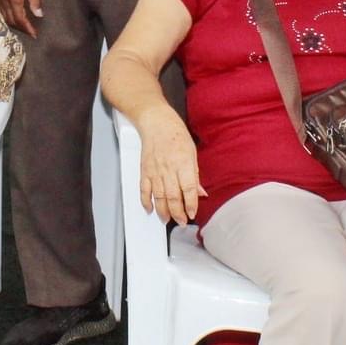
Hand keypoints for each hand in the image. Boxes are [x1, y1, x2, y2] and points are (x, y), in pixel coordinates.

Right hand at [0, 0, 44, 36]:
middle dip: (21, 28)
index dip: (28, 28)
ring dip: (14, 25)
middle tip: (30, 31)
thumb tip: (39, 14)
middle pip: (11, 21)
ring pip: (4, 18)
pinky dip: (6, 18)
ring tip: (23, 26)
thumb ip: (35, 0)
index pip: (20, 19)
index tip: (34, 34)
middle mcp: (3, 0)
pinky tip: (12, 18)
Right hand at [136, 109, 205, 224]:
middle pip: (172, 196)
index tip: (192, 213)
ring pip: (158, 196)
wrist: (156, 122)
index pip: (188, 189)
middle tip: (182, 222)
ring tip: (167, 220)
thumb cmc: (176, 135)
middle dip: (177, 213)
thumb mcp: (192, 153)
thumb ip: (195, 175)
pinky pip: (144, 189)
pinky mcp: (144, 170)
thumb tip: (201, 193)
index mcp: (184, 163)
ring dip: (163, 211)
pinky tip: (150, 209)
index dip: (190, 204)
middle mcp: (168, 168)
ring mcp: (155, 170)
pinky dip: (146, 201)